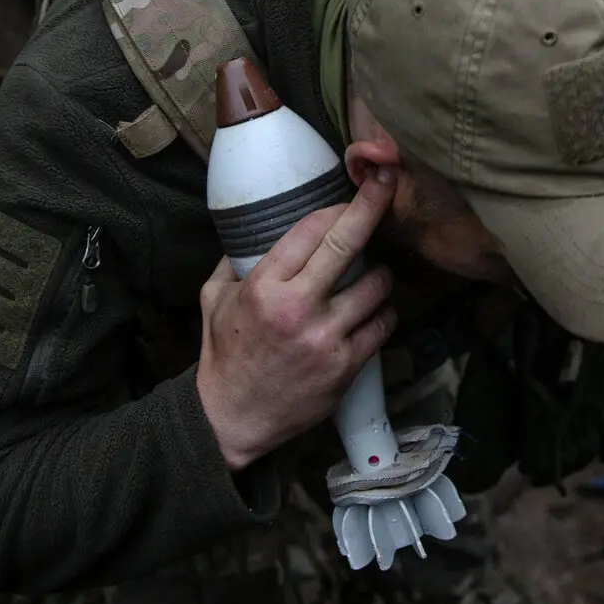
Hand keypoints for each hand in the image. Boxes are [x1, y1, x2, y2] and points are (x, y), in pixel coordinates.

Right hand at [195, 167, 399, 470]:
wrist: (232, 419)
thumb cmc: (224, 355)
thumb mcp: (214, 298)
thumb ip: (235, 259)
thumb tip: (256, 224)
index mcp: (264, 287)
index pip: (312, 228)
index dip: (338, 205)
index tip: (351, 193)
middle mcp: (298, 308)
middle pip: (349, 243)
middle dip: (374, 205)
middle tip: (388, 183)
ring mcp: (326, 339)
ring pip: (378, 285)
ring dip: (381, 274)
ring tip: (372, 274)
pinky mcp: (346, 367)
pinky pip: (383, 325)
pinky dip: (384, 312)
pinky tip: (373, 310)